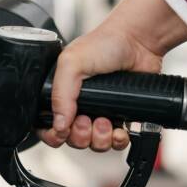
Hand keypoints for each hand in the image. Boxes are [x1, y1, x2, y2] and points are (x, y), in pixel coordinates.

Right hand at [39, 0, 186, 150]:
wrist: (139, 42)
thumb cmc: (105, 44)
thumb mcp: (71, 62)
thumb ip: (60, 93)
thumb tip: (59, 124)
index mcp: (62, 93)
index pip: (48, 125)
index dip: (53, 135)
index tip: (61, 134)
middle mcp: (79, 105)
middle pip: (72, 139)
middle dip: (80, 136)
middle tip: (87, 121)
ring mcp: (101, 112)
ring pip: (95, 144)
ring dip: (99, 139)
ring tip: (106, 121)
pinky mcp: (122, 117)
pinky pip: (116, 141)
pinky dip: (118, 140)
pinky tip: (120, 129)